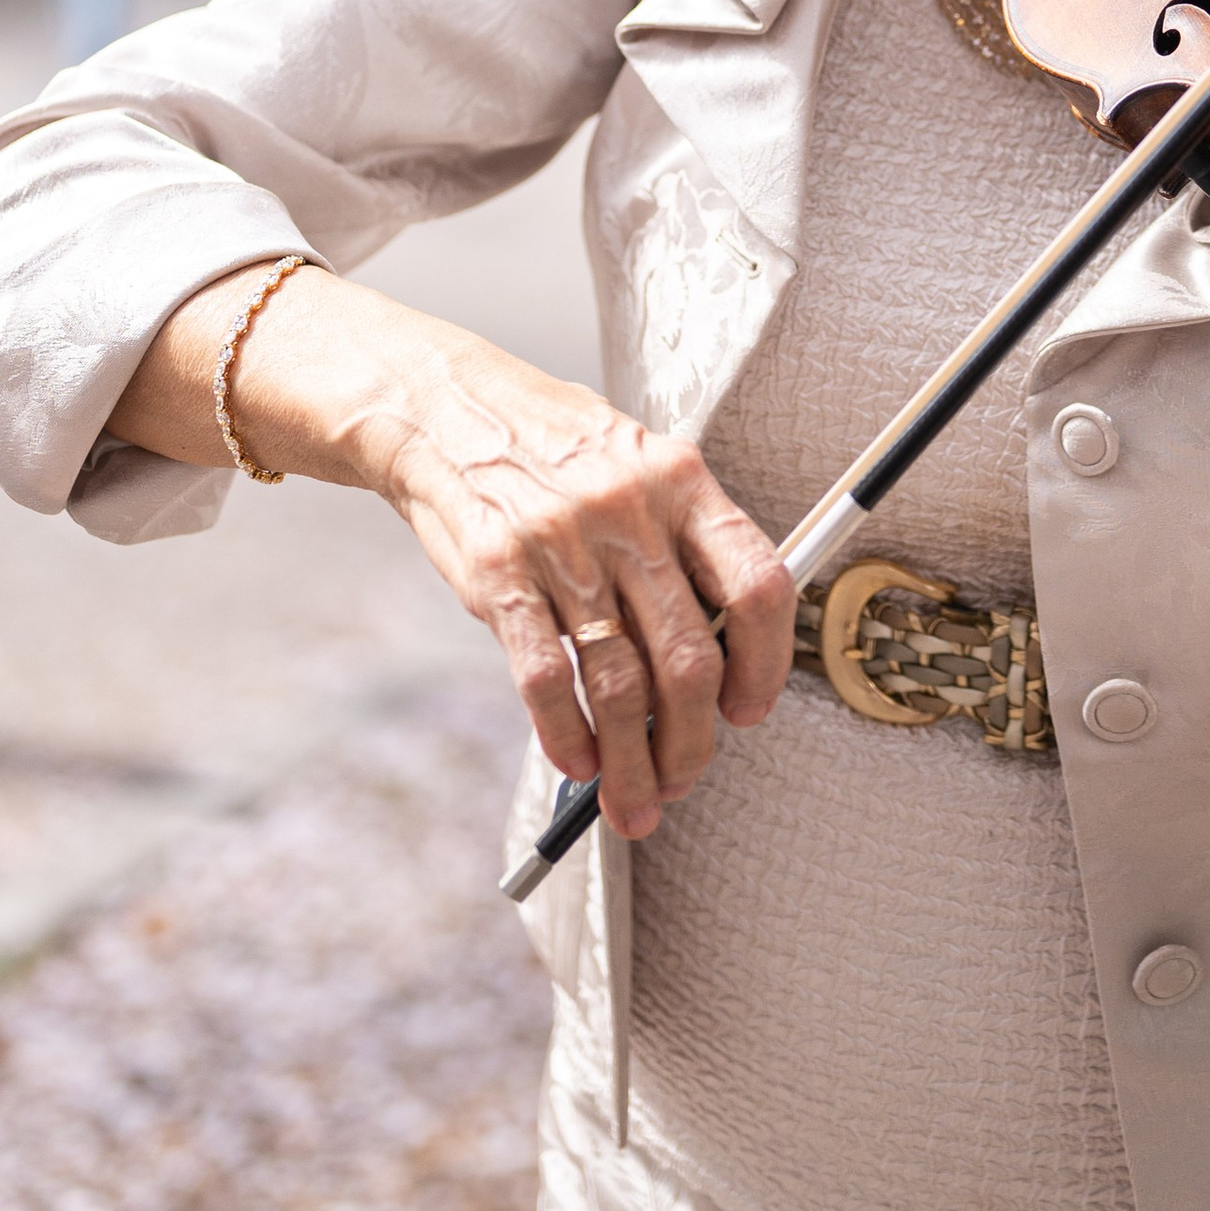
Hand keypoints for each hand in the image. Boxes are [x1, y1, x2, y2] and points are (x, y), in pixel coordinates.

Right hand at [106, 274, 794, 844]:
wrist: (444, 408)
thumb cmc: (554, 450)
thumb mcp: (637, 465)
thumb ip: (681, 543)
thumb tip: (718, 657)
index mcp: (682, 479)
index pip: (757, 584)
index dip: (765, 663)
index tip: (750, 711)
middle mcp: (630, 513)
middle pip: (689, 658)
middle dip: (694, 742)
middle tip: (685, 781)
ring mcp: (564, 545)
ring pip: (620, 685)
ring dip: (632, 763)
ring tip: (634, 802)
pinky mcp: (500, 576)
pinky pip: (546, 680)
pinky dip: (566, 736)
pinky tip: (576, 763)